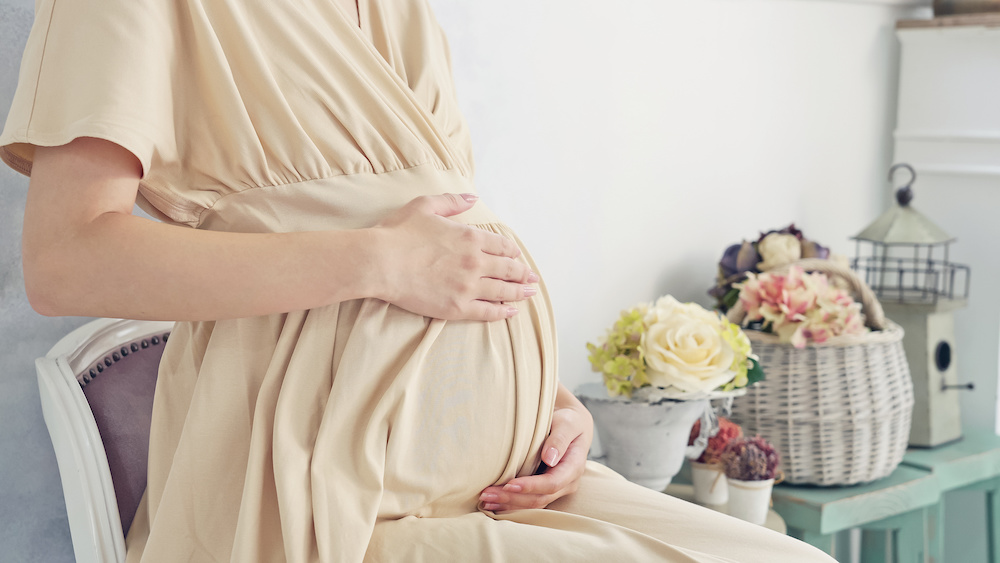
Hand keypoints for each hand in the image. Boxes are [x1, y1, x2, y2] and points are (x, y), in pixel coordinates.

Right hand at [372, 193, 537, 321]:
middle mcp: (475, 262)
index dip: (513, 252)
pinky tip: (511, 312)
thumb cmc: (398, 233)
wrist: (379, 262)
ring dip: (520, 292)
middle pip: (509, 269)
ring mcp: (468, 286)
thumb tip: (472, 197)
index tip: (516, 256)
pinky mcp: (457, 307)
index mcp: (470, 237)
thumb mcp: (425, 206)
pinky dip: (503, 312)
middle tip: (532, 277)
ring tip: (529, 293)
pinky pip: (488, 312)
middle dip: (523, 273)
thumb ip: (452, 201)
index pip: (503, 246)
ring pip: (503, 291)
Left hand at [479, 385, 592, 510]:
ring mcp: (556, 490)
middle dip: (513, 498)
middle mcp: (566, 483)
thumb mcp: (568, 423)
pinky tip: (493, 503)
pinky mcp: (544, 490)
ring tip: (486, 501)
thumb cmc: (568, 421)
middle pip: (539, 499)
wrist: (570, 426)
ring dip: (509, 505)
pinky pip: (528, 502)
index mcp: (573, 467)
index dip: (530, 486)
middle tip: (487, 494)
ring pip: (533, 505)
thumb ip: (560, 439)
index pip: (552, 483)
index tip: (509, 484)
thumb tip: (549, 459)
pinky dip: (510, 504)